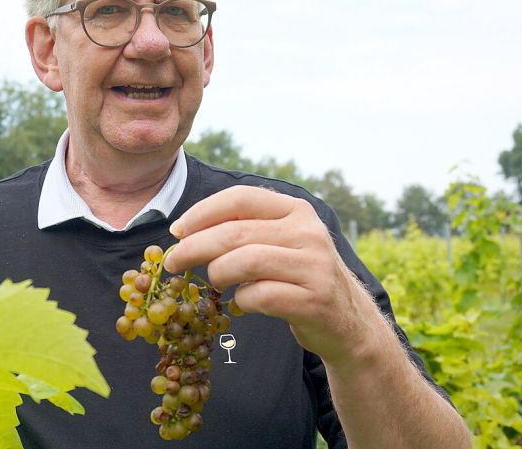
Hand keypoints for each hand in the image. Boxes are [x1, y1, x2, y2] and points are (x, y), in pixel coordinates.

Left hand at [162, 185, 384, 365]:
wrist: (347, 322)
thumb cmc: (298, 277)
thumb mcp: (280, 242)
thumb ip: (244, 230)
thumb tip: (184, 231)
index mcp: (296, 210)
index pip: (240, 198)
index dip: (202, 213)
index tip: (177, 231)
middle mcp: (308, 232)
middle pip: (235, 233)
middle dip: (194, 247)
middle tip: (173, 262)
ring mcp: (314, 266)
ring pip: (245, 261)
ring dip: (217, 274)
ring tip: (213, 283)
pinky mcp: (314, 300)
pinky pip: (259, 296)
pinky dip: (241, 301)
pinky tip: (241, 303)